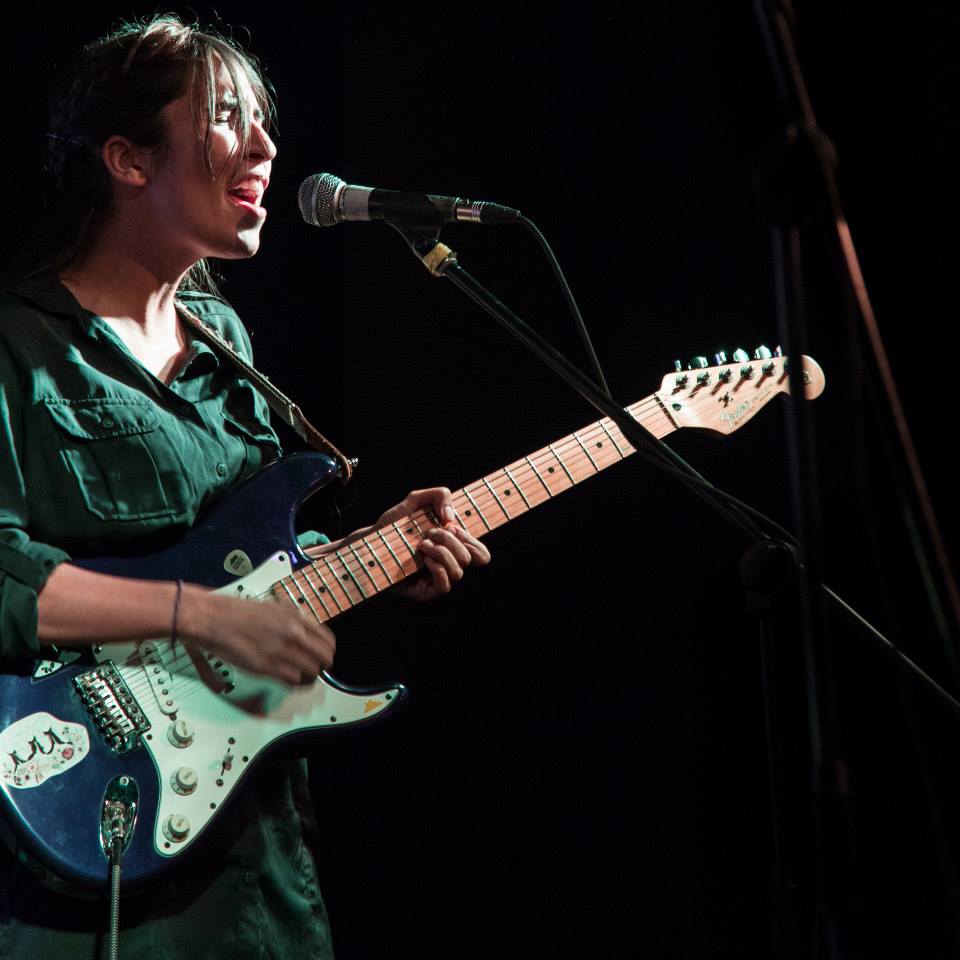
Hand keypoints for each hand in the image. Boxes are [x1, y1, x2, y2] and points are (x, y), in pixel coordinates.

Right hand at [178, 585, 335, 684]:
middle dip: (321, 666)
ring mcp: (282, 651)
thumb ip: (293, 620)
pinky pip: (293, 680)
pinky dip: (293, 683)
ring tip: (299, 676)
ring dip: (308, 677)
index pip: (328, 640)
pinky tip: (287, 680)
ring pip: (312, 672)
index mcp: (296, 618)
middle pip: (325, 658)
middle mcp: (294, 634)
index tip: (321, 656)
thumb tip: (305, 631)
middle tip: (313, 669)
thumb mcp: (274, 607)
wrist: (214, 618)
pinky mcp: (268, 666)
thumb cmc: (237, 613)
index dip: (327, 652)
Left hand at [375, 487, 490, 601]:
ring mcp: (438, 580)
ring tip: (422, 544)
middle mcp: (448, 565)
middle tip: (429, 532)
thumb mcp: (415, 500)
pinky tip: (424, 559)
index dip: (471, 539)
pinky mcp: (426, 592)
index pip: (481, 553)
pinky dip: (438, 568)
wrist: (370, 542)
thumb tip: (450, 518)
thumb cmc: (393, 525)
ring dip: (442, 552)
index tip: (449, 525)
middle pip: (472, 559)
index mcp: (452, 548)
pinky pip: (445, 586)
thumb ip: (439, 495)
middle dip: (451, 540)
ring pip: (459, 572)